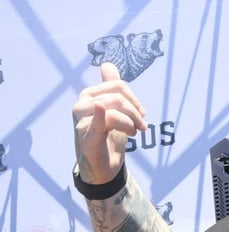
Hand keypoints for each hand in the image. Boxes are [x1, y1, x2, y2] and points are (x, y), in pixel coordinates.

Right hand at [72, 63, 147, 183]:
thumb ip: (110, 87)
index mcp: (88, 96)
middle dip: (135, 112)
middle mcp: (81, 106)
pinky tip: (101, 110)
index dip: (134, 98)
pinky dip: (101, 116)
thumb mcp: (113, 109)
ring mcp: (82, 123)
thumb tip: (107, 64)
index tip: (141, 112)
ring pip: (113, 110)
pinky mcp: (87, 140)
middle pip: (117, 97)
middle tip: (142, 126)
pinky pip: (96, 124)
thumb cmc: (108, 135)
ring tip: (135, 132)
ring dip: (131, 123)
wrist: (103, 167)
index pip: (117, 85)